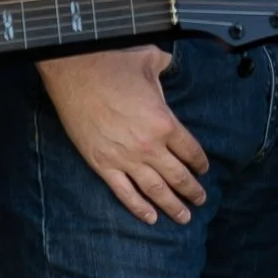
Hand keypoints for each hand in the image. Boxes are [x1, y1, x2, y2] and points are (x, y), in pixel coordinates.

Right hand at [37, 43, 209, 224]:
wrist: (74, 71)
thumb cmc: (112, 63)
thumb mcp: (149, 60)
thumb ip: (166, 66)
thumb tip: (170, 64)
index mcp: (165, 122)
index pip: (190, 151)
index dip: (200, 163)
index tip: (203, 170)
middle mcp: (149, 146)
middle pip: (178, 176)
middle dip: (192, 190)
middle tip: (201, 200)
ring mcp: (125, 158)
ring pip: (155, 190)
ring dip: (172, 206)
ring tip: (184, 217)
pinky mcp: (102, 165)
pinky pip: (125, 193)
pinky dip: (139, 208)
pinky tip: (151, 218)